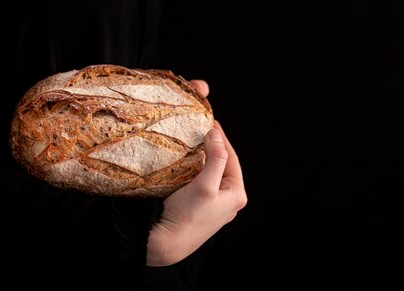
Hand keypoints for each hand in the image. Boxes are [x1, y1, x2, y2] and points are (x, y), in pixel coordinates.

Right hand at [146, 80, 247, 265]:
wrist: (165, 244)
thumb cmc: (186, 216)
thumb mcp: (204, 185)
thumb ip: (215, 159)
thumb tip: (216, 134)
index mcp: (237, 194)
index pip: (231, 156)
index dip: (220, 136)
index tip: (210, 119)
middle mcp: (230, 200)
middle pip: (223, 164)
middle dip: (213, 146)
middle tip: (201, 127)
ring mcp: (216, 205)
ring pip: (212, 172)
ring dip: (204, 157)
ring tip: (194, 140)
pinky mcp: (202, 208)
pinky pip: (203, 182)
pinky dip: (197, 169)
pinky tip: (187, 161)